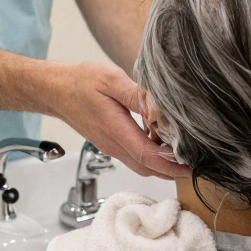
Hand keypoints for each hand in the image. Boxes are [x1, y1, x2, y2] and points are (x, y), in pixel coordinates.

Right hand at [53, 61, 191, 179]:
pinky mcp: (110, 143)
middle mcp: (113, 144)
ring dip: (162, 165)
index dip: (171, 165)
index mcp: (116, 130)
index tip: (190, 168)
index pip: (148, 156)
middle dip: (171, 170)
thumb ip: (136, 95)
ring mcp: (110, 146)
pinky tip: (162, 144)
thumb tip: (158, 108)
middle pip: (147, 168)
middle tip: (194, 163)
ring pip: (141, 165)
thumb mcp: (110, 80)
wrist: (56, 90)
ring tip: (183, 155)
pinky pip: (134, 157)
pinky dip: (151, 158)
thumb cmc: (80, 82)